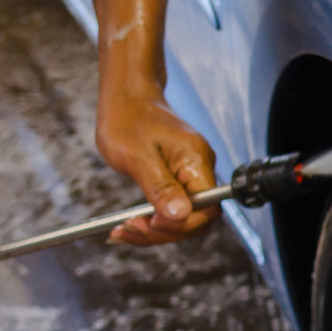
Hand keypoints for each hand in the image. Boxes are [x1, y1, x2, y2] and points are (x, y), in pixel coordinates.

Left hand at [96, 89, 216, 246]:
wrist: (126, 98)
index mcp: (196, 161)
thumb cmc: (129, 119)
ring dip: (155, 231)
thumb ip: (161, 187)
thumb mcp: (138, 156)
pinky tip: (131, 225)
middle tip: (132, 229)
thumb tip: (180, 215)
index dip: (181, 224)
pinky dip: (152, 221)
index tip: (151, 224)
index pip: (207, 208)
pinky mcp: (178, 179)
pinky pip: (172, 208)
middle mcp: (199, 169)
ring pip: (183, 217)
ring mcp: (189, 175)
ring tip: (124, 230)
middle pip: (197, 218)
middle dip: (165, 231)